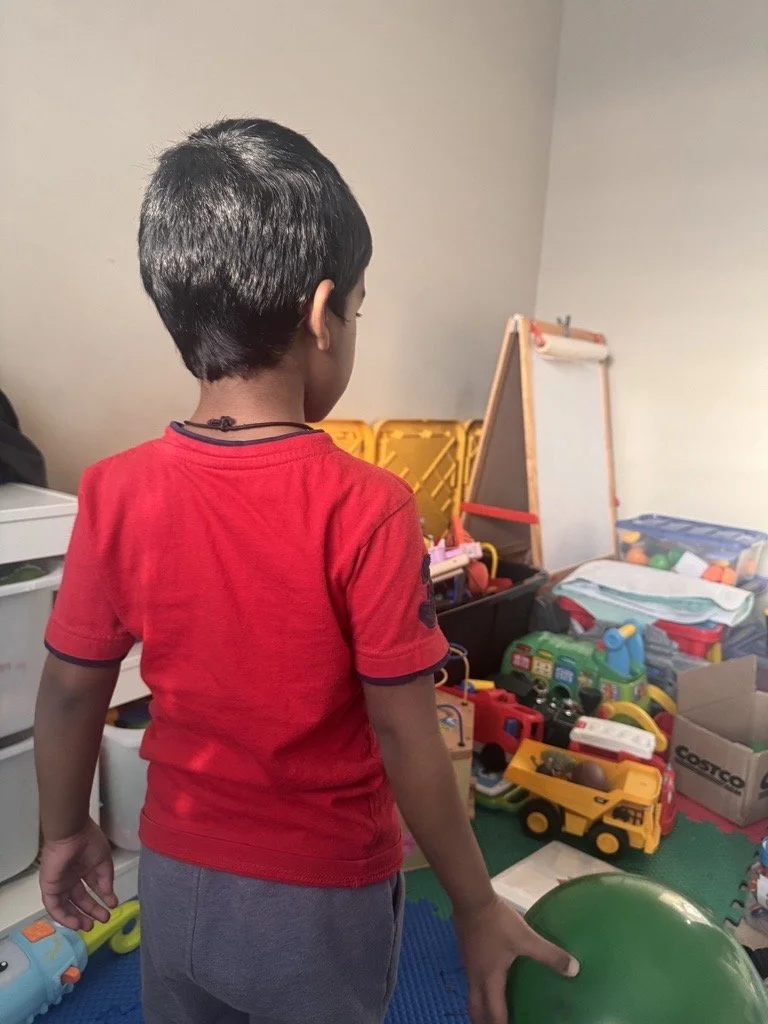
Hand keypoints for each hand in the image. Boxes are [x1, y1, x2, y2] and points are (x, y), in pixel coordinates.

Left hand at [39, 819, 117, 930]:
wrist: (71, 834)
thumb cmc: (88, 841)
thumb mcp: (103, 862)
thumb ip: (106, 880)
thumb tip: (110, 897)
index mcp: (84, 869)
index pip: (92, 889)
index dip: (101, 899)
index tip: (112, 907)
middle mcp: (71, 877)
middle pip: (79, 900)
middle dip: (90, 911)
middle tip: (102, 920)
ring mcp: (59, 883)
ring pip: (66, 906)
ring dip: (76, 917)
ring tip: (88, 926)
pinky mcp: (49, 887)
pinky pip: (54, 906)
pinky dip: (63, 917)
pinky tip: (75, 923)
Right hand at [454, 896, 578, 1023]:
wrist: (471, 899)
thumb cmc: (497, 922)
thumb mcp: (526, 938)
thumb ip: (549, 954)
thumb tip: (574, 969)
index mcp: (490, 979)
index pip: (494, 1013)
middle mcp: (475, 976)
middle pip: (475, 1009)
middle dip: (482, 1022)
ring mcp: (468, 964)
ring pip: (472, 994)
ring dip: (480, 1006)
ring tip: (491, 1010)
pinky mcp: (466, 951)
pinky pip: (471, 979)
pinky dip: (480, 988)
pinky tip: (489, 977)